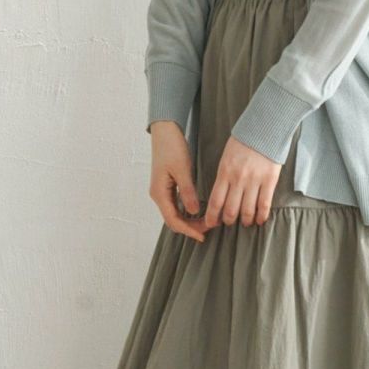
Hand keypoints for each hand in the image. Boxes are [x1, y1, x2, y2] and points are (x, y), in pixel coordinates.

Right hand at [148, 121, 207, 242]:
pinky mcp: (168, 186)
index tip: (202, 236)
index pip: (173, 220)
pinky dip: (188, 210)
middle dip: (191, 227)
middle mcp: (159, 195)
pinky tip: (201, 210)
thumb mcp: (182, 170)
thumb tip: (194, 212)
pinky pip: (177, 205)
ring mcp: (162, 191)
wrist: (165, 132)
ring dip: (190, 220)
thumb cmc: (172, 147)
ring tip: (208, 221)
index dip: (188, 230)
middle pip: (174, 220)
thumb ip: (188, 192)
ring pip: (176, 213)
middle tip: (210, 228)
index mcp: (159, 193)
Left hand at [202, 136, 281, 228]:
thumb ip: (223, 177)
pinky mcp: (269, 181)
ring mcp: (254, 181)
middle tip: (229, 222)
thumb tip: (220, 197)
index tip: (211, 224)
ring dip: (245, 221)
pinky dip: (261, 216)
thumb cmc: (243, 143)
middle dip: (228, 221)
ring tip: (245, 222)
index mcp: (224, 173)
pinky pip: (264, 204)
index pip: (215, 201)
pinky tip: (260, 220)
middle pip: (231, 210)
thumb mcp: (226, 158)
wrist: (264, 130)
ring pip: (247, 210)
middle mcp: (238, 179)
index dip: (212, 217)